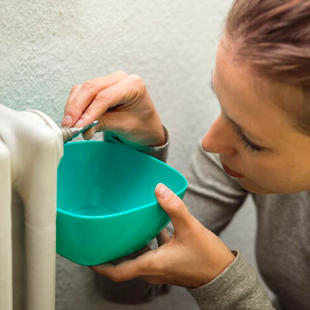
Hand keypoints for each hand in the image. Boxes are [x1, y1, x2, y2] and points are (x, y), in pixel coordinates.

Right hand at [62, 71, 164, 146]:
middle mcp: (120, 79)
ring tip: (72, 126)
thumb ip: (103, 124)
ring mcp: (110, 81)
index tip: (78, 126)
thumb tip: (81, 127)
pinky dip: (76, 106)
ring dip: (74, 107)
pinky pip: (83, 93)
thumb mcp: (125, 126)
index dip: (89, 112)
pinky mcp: (101, 88)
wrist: (148, 128)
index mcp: (133, 85)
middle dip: (76, 108)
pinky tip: (76, 119)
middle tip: (69, 126)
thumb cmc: (143, 126)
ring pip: (83, 90)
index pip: (104, 96)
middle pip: (90, 89)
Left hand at [90, 184, 235, 287]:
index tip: (86, 255)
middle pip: (123, 265)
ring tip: (121, 229)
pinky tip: (149, 226)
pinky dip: (145, 242)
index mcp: (153, 265)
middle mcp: (153, 270)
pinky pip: (150, 253)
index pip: (117, 272)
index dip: (99, 264)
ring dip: (128, 246)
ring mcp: (160, 268)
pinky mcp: (169, 263)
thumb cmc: (207, 259)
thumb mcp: (190, 229)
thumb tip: (159, 188)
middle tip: (100, 237)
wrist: (224, 276)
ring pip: (137, 258)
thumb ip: (174, 207)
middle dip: (110, 253)